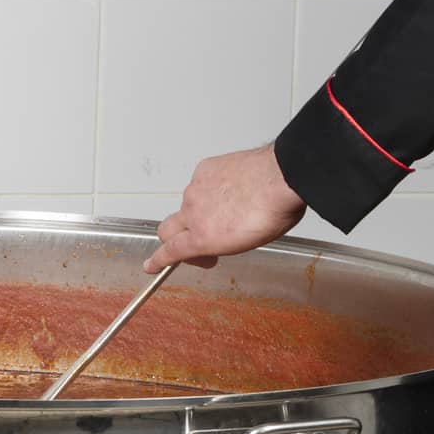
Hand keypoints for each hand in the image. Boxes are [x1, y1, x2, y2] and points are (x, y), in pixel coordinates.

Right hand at [144, 144, 306, 272]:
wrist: (282, 178)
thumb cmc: (272, 213)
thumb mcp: (245, 244)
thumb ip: (220, 244)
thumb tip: (212, 240)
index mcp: (202, 237)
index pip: (170, 251)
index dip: (158, 260)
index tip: (151, 265)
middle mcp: (193, 213)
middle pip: (167, 228)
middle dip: (174, 237)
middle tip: (198, 241)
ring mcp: (196, 188)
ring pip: (188, 204)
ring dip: (201, 210)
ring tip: (230, 208)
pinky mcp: (204, 169)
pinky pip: (201, 182)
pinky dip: (211, 188)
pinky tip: (230, 188)